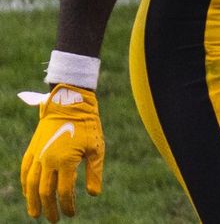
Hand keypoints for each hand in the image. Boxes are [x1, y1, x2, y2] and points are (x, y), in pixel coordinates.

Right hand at [19, 84, 103, 221]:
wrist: (70, 104)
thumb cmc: (88, 125)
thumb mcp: (96, 149)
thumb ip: (94, 173)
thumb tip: (93, 194)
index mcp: (66, 161)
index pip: (64, 191)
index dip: (67, 205)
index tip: (71, 214)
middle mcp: (48, 161)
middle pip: (45, 192)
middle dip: (49, 208)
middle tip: (54, 220)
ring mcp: (38, 155)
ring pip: (31, 184)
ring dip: (32, 201)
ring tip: (35, 214)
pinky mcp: (32, 150)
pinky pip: (25, 171)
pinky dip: (25, 184)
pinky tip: (28, 193)